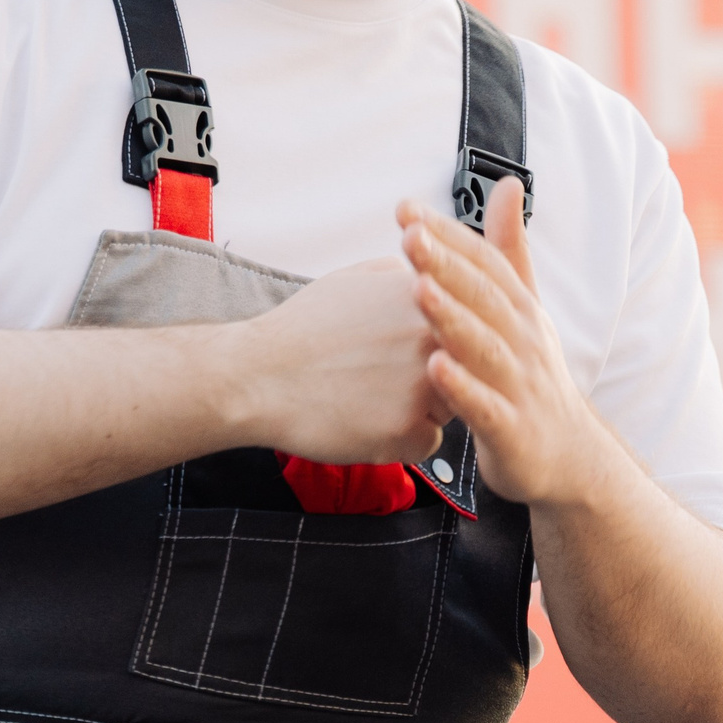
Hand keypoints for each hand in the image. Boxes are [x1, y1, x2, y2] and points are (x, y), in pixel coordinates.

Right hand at [225, 257, 445, 464]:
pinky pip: (427, 443)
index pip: (467, 327)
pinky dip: (402, 439)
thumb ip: (405, 278)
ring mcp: (422, 387)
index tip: (407, 347)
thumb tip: (433, 284)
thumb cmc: (301, 330)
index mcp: (426, 298)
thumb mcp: (356, 278)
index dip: (437, 340)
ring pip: (451, 409)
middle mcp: (432, 339)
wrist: (256, 375)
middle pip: (466, 369)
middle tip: (385, 373)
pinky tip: (365, 419)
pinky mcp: (406, 431)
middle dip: (435, 375)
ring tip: (370, 394)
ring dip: (421, 408)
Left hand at [398, 179, 606, 504]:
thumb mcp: (524, 308)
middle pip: (484, 296)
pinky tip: (434, 369)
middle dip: (447, 263)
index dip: (448, 234)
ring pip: (484, 346)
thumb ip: (509, 249)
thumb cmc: (530, 373)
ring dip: (453, 317)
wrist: (568, 455)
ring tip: (419, 290)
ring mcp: (520, 385)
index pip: (484, 262)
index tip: (406, 209)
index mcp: (520, 309)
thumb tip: (508, 185)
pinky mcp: (512, 430)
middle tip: (409, 235)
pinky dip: (462, 388)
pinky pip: (485, 407)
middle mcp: (523, 340)